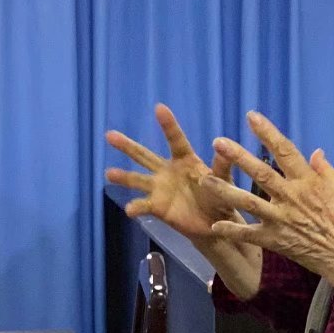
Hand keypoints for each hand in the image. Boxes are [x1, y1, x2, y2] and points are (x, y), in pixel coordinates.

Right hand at [105, 106, 235, 243]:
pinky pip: (144, 205)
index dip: (168, 125)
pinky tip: (130, 209)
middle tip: (109, 135)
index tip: (159, 108)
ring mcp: (159, 189)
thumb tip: (221, 143)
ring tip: (109, 173)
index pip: (175, 140)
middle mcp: (167, 171)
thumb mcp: (224, 180)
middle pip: (144, 156)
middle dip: (127, 146)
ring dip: (123, 177)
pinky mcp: (157, 207)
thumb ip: (221, 165)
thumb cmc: (220, 198)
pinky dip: (136, 207)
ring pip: (137, 180)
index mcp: (185, 160)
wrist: (214, 224)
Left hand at [202, 114, 333, 292]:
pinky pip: (250, 234)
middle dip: (238, 156)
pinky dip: (233, 230)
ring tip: (205, 180)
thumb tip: (314, 151)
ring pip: (248, 201)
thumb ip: (324, 169)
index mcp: (307, 181)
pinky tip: (215, 224)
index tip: (251, 117)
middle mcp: (290, 196)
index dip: (267, 133)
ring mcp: (281, 219)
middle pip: (260, 172)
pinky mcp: (276, 240)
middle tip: (217, 142)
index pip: (284, 150)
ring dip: (225, 190)